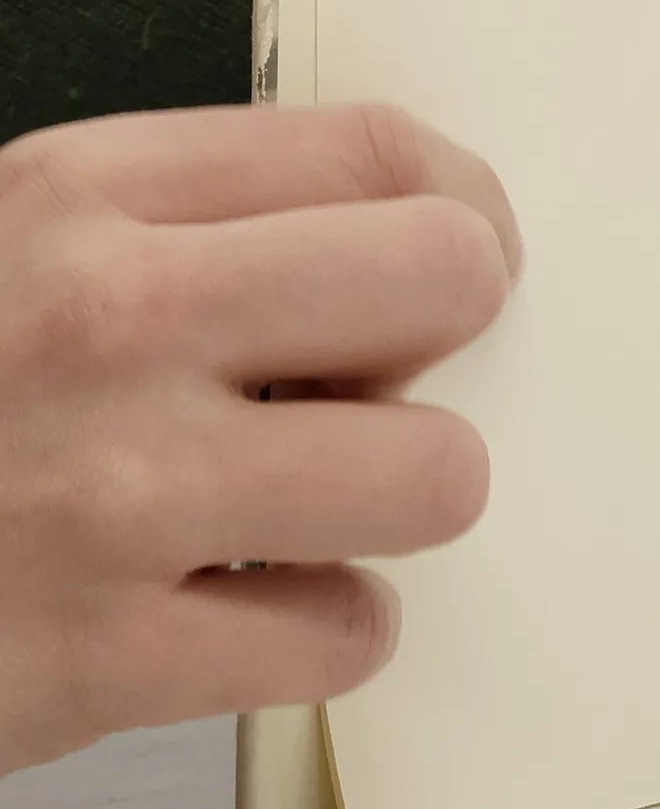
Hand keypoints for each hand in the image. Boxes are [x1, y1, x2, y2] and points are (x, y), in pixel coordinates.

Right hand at [0, 104, 519, 775]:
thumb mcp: (17, 241)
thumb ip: (198, 222)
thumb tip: (418, 234)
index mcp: (82, 195)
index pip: (380, 149)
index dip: (465, 210)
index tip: (460, 259)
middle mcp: (105, 319)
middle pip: (448, 275)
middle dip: (444, 335)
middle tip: (372, 378)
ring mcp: (109, 492)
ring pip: (434, 473)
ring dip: (393, 498)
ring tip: (304, 503)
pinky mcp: (97, 659)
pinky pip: (344, 634)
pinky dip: (316, 632)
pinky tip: (237, 606)